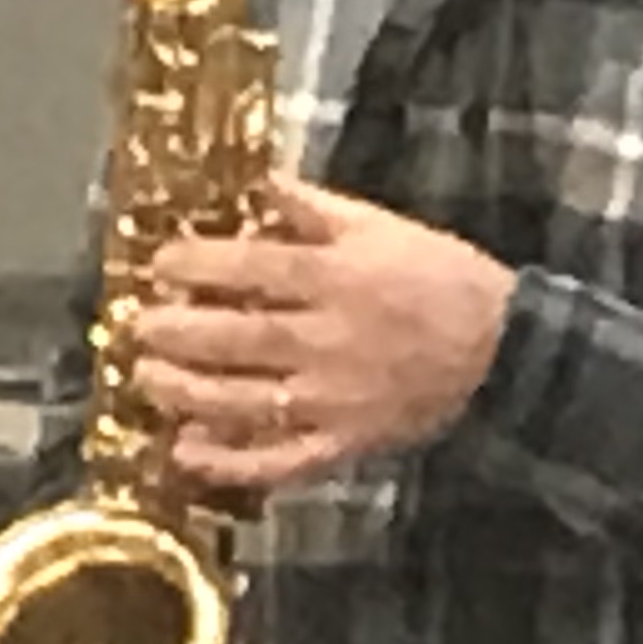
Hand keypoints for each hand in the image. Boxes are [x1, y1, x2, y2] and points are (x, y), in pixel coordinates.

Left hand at [122, 175, 516, 500]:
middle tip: (137, 324)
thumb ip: (312, 208)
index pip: (253, 270)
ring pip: (246, 402)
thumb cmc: (437, 277)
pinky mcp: (344, 446)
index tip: (159, 264)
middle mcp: (329, 342)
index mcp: (338, 280)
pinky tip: (188, 452)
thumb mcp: (379, 226)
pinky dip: (231, 462)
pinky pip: (280, 461)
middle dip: (178, 332)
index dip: (198, 266)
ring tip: (146, 377)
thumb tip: (253, 181)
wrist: (504, 351)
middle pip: (239, 339)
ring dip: (187, 392)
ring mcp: (334, 402)